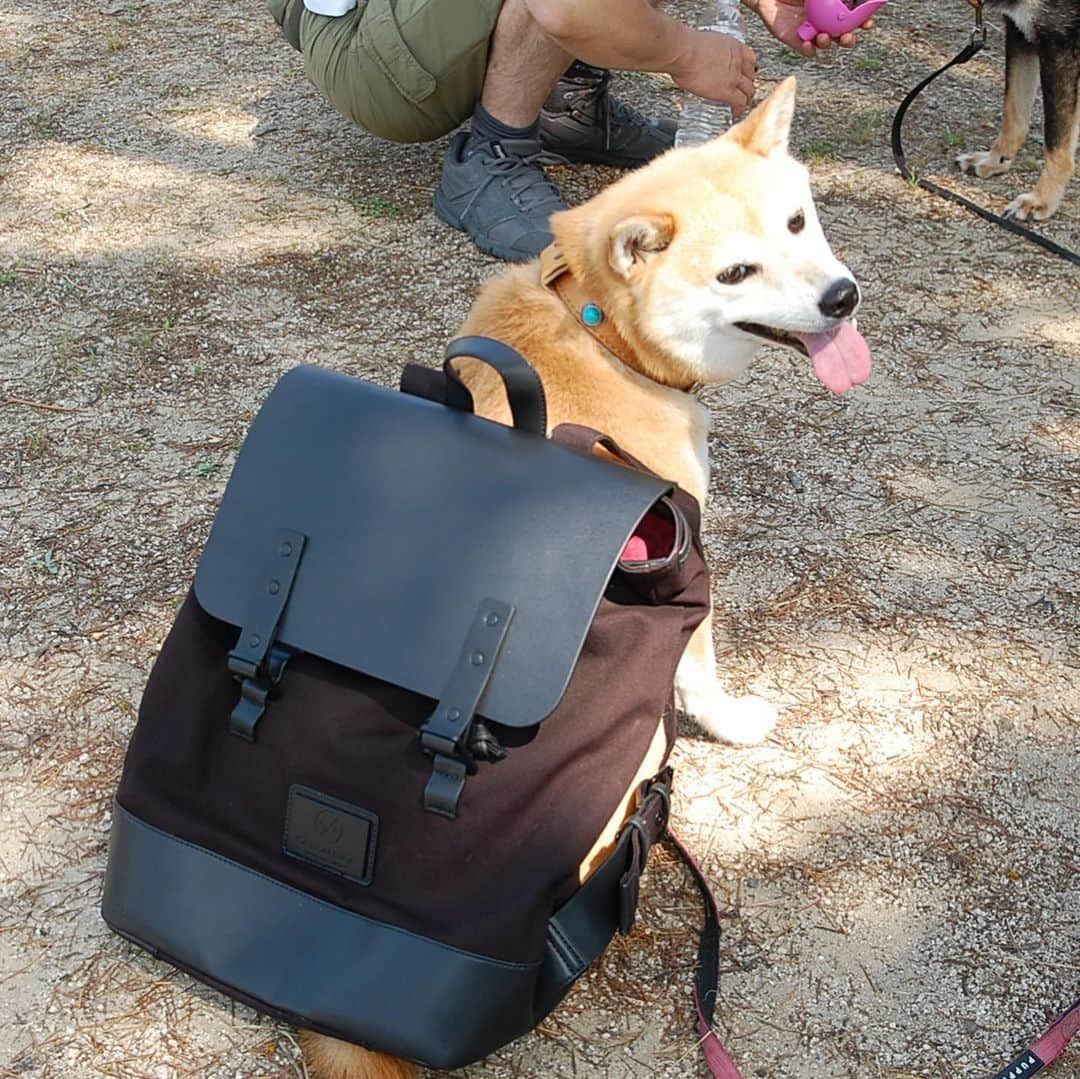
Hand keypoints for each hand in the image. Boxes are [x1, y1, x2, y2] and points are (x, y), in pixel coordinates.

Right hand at [670, 29, 757, 115]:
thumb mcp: (706, 44)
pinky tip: (735, 113)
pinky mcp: (727, 90)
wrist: (684, 53)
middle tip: (744, 91)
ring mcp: (734, 76)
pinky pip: (740, 102)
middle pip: (751, 76)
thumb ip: (709, 53)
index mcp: (733, 47)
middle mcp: (737, 61)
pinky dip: (739, 109)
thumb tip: (700, 60)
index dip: (749, 70)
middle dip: (748, 85)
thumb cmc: (687, 47)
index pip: (750, 59)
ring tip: (742, 105)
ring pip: (748, 90)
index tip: (745, 75)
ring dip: (746, 99)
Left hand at [748, 0, 874, 56]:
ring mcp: (812, 32)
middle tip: (847, 37)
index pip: (853, 17)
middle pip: (843, 36)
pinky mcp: (798, 41)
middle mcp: (825, 21)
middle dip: (848, 39)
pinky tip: (809, 43)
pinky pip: (808, 50)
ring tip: (824, 36)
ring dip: (829, 43)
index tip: (868, 23)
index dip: (863, 21)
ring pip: (827, 44)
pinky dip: (810, 49)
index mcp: (834, 7)